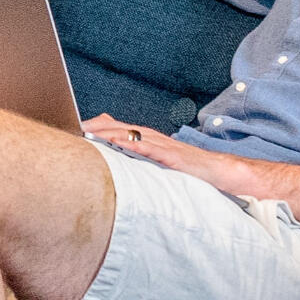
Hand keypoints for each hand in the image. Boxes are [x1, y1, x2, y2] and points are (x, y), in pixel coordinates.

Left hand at [82, 117, 299, 237]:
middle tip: (82, 126)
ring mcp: (191, 158)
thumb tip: (152, 190)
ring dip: (123, 136)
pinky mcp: (201, 167)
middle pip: (139, 136)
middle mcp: (181, 152)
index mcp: (178, 158)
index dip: (115, 133)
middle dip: (110, 129)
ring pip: (150, 142)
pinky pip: (172, 158)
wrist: (270, 191)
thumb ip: (175, 185)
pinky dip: (152, 151)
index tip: (88, 129)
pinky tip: (135, 148)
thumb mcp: (197, 188)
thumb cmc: (234, 193)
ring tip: (97, 132)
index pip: (140, 140)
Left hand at [83, 114, 252, 187]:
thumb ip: (143, 155)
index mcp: (151, 140)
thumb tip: (121, 153)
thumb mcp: (162, 160)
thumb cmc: (191, 168)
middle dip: (100, 127)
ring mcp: (165, 146)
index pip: (121, 128)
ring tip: (92, 131)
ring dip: (112, 132)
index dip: (100, 126)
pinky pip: (152, 150)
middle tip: (78, 127)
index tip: (79, 127)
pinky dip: (136, 145)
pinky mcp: (175, 157)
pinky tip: (121, 144)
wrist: (221, 172)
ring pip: (134, 135)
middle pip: (123, 128)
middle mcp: (156, 139)